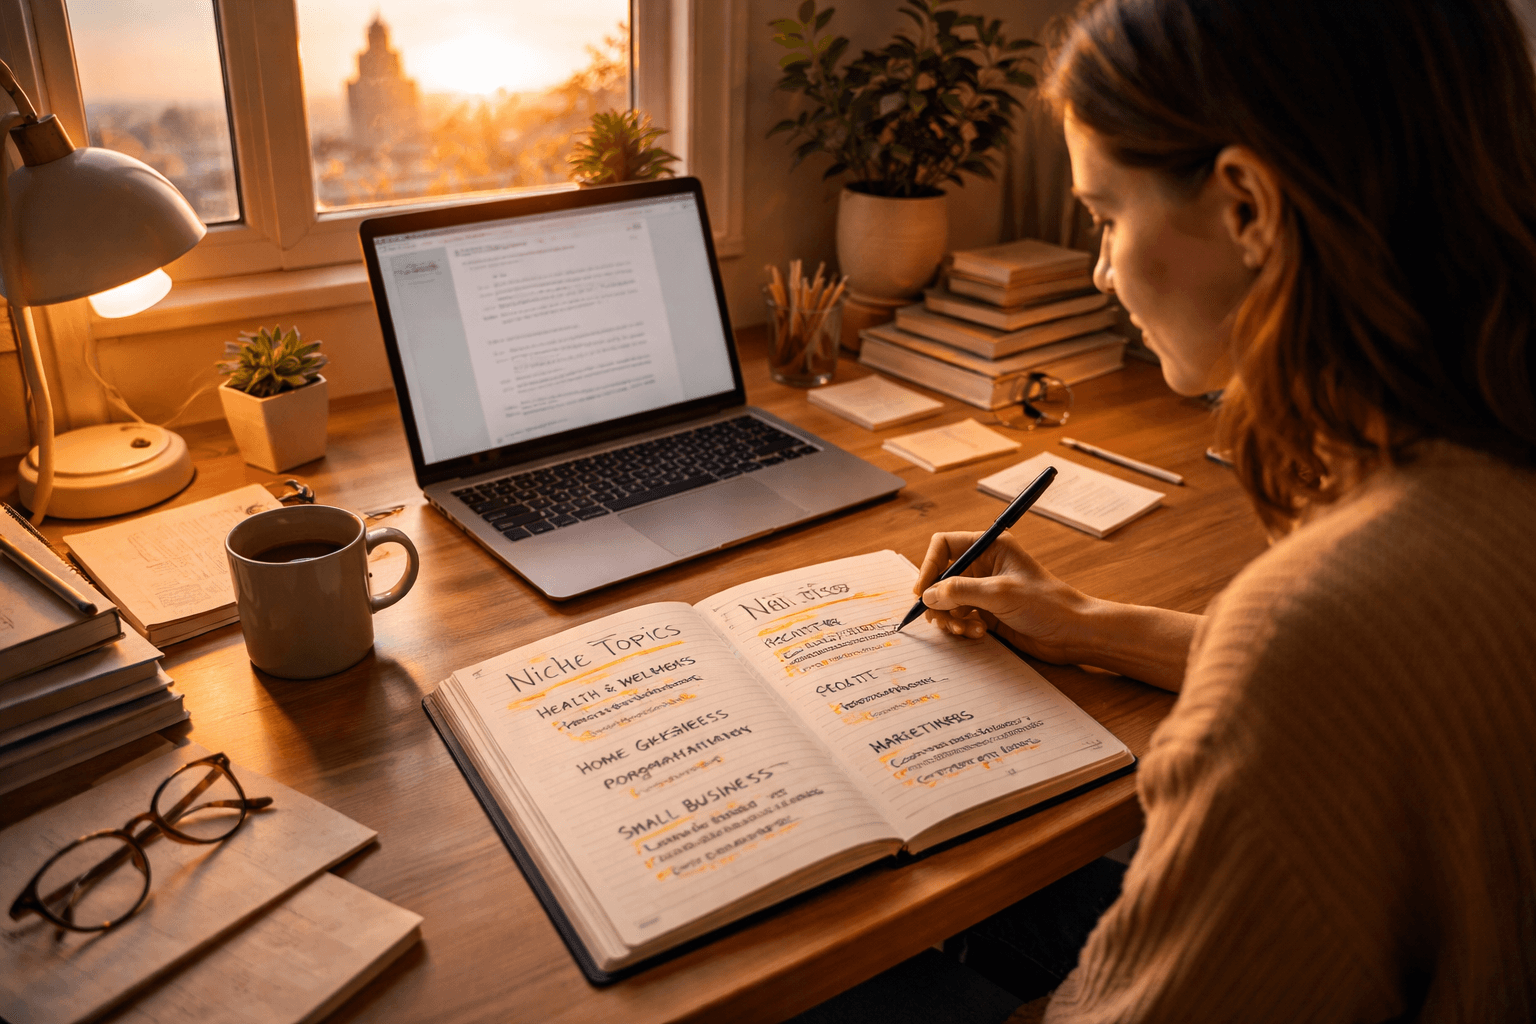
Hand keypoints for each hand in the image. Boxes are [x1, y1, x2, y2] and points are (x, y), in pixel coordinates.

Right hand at [914, 531, 1095, 665]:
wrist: (1072, 633)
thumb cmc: (1046, 604)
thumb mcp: (1000, 594)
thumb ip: (960, 591)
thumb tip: (928, 595)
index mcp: (989, 547)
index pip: (944, 546)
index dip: (929, 566)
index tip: (923, 591)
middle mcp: (983, 566)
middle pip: (941, 576)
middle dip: (937, 599)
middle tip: (940, 619)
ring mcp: (984, 590)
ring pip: (947, 601)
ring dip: (949, 617)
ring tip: (964, 629)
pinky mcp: (987, 612)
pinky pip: (959, 617)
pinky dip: (961, 627)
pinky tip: (978, 634)